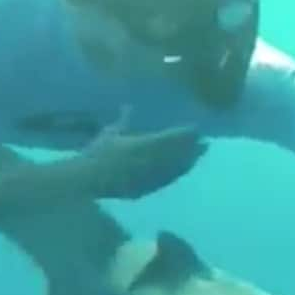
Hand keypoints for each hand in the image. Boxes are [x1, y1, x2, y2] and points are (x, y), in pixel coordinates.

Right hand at [80, 116, 207, 199]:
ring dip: (189, 161)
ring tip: (199, 155)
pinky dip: (178, 173)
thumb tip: (129, 105)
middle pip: (179, 154)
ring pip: (177, 168)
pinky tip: (183, 171)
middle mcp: (152, 161)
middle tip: (206, 143)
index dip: (186, 134)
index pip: (172, 138)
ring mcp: (152, 176)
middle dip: (194, 148)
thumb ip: (123, 120)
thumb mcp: (110, 133)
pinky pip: (168, 180)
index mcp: (144, 145)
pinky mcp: (149, 188)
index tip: (197, 129)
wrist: (88, 180)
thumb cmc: (96, 153)